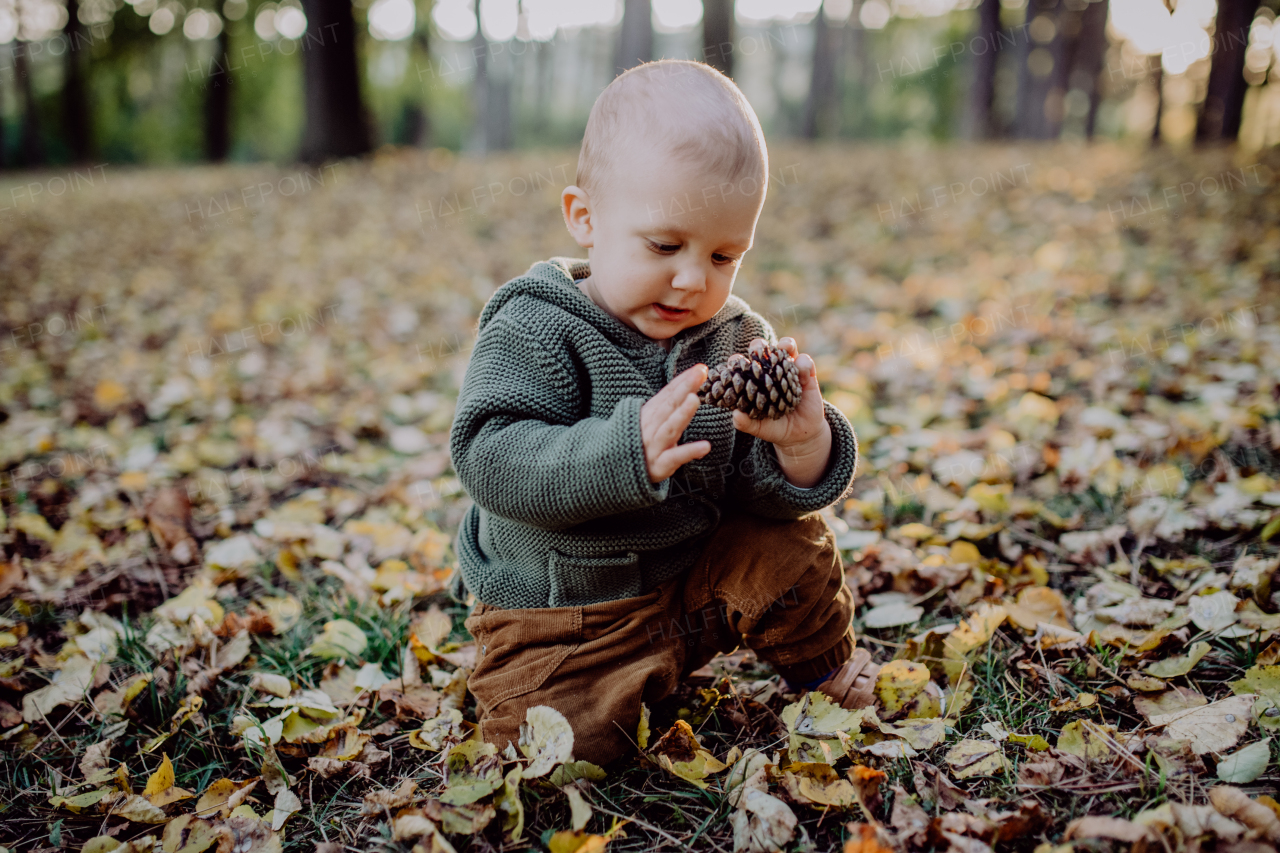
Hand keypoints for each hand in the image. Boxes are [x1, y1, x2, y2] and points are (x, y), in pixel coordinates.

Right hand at [640, 363, 711, 482]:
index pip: (668, 394)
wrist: (612, 468)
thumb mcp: (649, 420)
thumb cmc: (638, 441)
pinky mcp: (660, 465)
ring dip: (682, 414)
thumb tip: (690, 385)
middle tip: (700, 374)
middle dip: (684, 389)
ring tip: (695, 400)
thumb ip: (668, 404)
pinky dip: (689, 451)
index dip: (683, 380)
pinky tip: (705, 446)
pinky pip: (675, 457)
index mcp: (649, 414)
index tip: (700, 368)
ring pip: (670, 428)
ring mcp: (655, 445)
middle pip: (668, 406)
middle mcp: (651, 427)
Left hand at [732, 337, 832, 487]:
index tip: (735, 364)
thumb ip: (746, 423)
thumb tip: (735, 416)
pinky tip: (802, 375)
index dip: (737, 362)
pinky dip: (803, 363)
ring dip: (785, 344)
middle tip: (757, 350)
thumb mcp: (759, 428)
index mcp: (754, 380)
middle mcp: (770, 371)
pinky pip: (806, 362)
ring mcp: (789, 370)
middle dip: (758, 345)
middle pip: (763, 349)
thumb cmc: (775, 427)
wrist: (801, 434)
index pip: (742, 365)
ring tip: (783, 348)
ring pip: (786, 347)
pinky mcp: (807, 374)